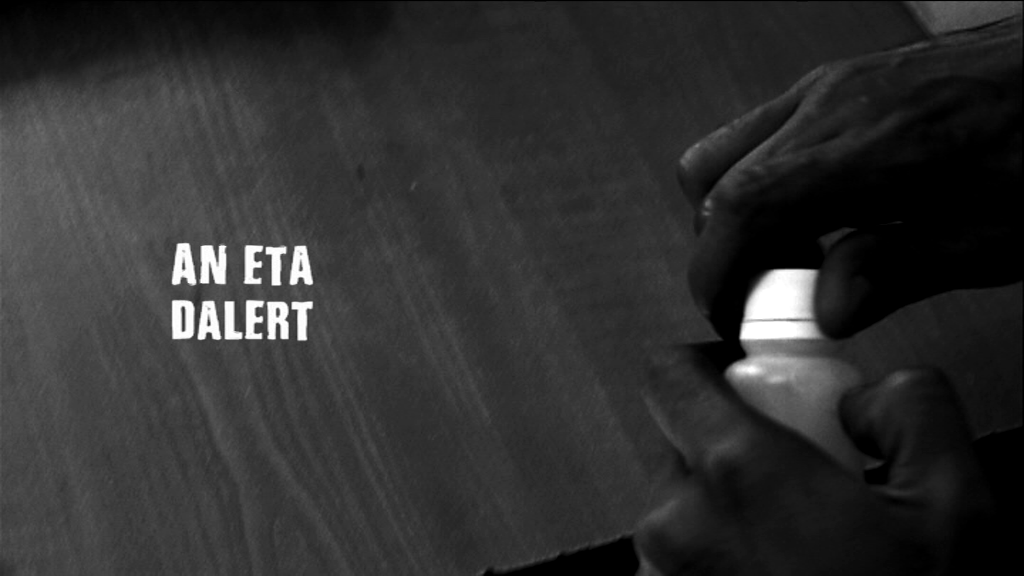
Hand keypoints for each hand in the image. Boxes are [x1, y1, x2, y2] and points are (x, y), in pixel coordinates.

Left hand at [634, 346, 995, 575]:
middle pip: (680, 445)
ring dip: (728, 515)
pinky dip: (718, 562)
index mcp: (738, 477)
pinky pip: (677, 566)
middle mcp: (678, 529)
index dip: (708, 365)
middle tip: (804, 480)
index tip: (744, 378)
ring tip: (801, 550)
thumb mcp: (957, 511)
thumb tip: (872, 394)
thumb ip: (913, 410)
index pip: (668, 374)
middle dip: (737, 450)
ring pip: (680, 511)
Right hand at [680, 17, 1021, 338]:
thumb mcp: (999, 235)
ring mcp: (827, 86)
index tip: (726, 312)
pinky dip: (762, 186)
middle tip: (771, 295)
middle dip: (724, 251)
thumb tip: (829, 309)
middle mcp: (834, 104)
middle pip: (712, 181)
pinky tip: (818, 215)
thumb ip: (902, 271)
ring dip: (738, 216)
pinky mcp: (833, 83)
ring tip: (799, 256)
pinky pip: (760, 136)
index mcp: (874, 144)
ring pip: (724, 153)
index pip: (745, 205)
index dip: (714, 270)